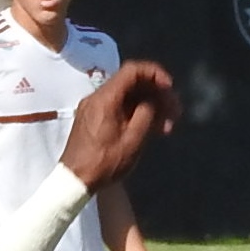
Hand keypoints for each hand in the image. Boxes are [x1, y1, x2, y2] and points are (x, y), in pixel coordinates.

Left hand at [62, 62, 179, 191]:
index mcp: (106, 98)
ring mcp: (94, 108)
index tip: (170, 88)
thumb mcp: (133, 140)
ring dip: (149, 107)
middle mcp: (97, 97)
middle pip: (132, 83)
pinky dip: (136, 114)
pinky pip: (118, 108)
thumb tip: (154, 101)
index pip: (132, 70)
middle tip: (174, 112)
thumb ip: (147, 114)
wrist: (75, 180)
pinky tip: (150, 129)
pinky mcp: (93, 119)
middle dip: (156, 95)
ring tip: (166, 126)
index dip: (155, 74)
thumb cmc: (104, 163)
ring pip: (127, 97)